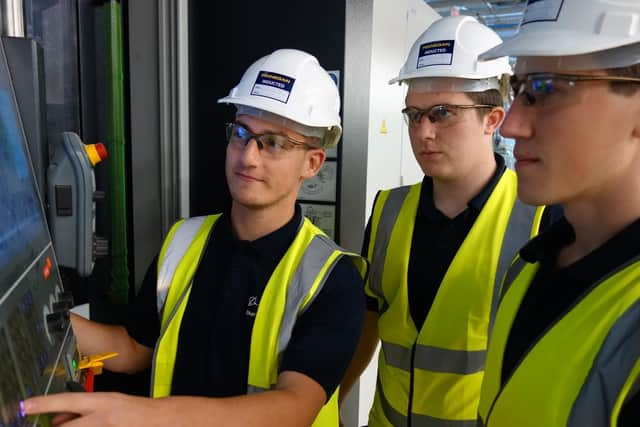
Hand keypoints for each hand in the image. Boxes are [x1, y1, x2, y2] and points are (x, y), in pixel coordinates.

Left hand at [23, 392, 159, 426]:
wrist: (160, 420)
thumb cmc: (136, 411)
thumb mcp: (109, 403)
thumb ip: (84, 409)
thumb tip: (59, 417)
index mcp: (102, 402)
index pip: (67, 400)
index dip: (44, 403)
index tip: (26, 406)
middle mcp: (102, 417)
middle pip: (65, 426)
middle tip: (58, 424)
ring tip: (89, 423)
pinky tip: (99, 426)